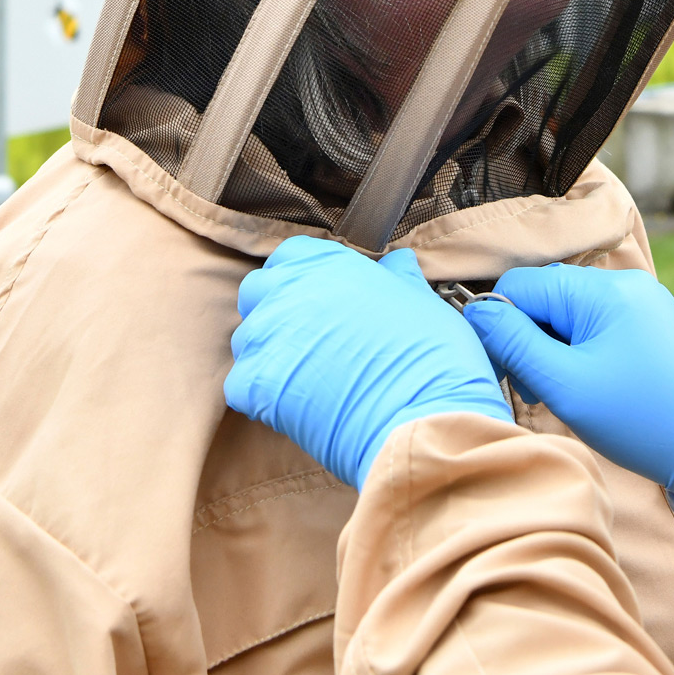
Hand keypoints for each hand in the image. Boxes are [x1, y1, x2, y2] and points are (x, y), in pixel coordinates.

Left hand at [226, 236, 512, 488]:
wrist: (424, 418)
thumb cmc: (432, 359)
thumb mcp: (424, 301)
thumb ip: (399, 278)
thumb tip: (398, 263)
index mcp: (330, 266)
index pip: (291, 256)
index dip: (301, 278)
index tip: (315, 298)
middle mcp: (291, 292)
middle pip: (258, 292)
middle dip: (275, 311)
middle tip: (307, 339)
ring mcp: (270, 337)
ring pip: (247, 339)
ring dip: (268, 354)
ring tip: (305, 378)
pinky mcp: (258, 384)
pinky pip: (241, 384)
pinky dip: (261, 396)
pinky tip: (293, 406)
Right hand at [463, 265, 673, 539]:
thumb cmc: (638, 419)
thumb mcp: (564, 384)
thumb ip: (514, 342)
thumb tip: (475, 311)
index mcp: (602, 289)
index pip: (520, 285)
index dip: (501, 325)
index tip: (509, 371)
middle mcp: (623, 283)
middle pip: (544, 296)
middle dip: (529, 339)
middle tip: (538, 388)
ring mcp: (640, 300)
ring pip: (567, 312)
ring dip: (552, 348)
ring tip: (565, 391)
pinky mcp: (648, 322)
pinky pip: (595, 323)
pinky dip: (579, 351)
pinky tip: (587, 385)